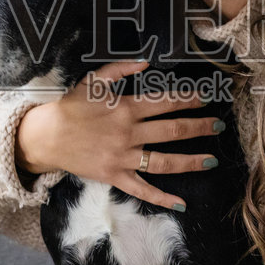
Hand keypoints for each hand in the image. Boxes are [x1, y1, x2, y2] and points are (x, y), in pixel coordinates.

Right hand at [15, 59, 223, 211]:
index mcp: (125, 108)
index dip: (188, 99)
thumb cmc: (71, 107)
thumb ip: (121, 69)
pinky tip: (181, 203)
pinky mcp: (115, 176)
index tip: (206, 98)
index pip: (165, 102)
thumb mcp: (94, 81)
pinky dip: (161, 198)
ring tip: (211, 160)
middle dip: (199, 127)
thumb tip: (147, 61)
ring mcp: (123, 157)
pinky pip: (141, 189)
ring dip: (190, 161)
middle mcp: (128, 133)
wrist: (46, 137)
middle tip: (219, 126)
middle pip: (172, 130)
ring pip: (163, 161)